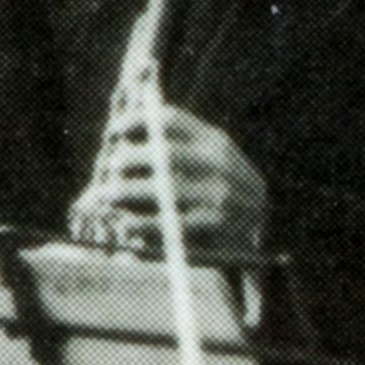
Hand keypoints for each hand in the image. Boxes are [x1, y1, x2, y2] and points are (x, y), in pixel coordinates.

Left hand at [79, 106, 268, 256]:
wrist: (258, 243)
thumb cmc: (219, 199)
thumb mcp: (208, 166)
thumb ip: (178, 148)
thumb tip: (125, 132)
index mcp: (216, 143)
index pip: (171, 121)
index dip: (137, 122)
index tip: (114, 130)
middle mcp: (220, 165)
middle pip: (165, 152)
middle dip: (130, 158)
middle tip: (110, 166)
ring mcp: (221, 195)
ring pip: (165, 187)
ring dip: (128, 191)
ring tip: (106, 195)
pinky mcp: (217, 226)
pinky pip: (171, 222)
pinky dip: (144, 224)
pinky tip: (126, 225)